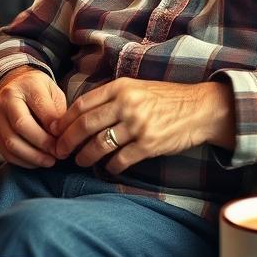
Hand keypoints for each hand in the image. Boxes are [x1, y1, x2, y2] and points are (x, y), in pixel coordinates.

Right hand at [0, 68, 66, 168]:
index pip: (40, 107)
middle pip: (21, 125)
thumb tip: (59, 135)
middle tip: (58, 153)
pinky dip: (23, 161)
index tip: (65, 138)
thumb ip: (57, 112)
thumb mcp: (54, 93)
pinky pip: (6, 152)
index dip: (54, 127)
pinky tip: (36, 161)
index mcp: (27, 85)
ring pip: (11, 142)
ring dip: (33, 156)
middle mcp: (7, 99)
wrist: (15, 87)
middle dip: (43, 143)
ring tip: (49, 161)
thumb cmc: (39, 92)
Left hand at [51, 79, 234, 173]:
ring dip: (85, 156)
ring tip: (79, 161)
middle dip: (67, 141)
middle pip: (85, 125)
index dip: (65, 120)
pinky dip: (111, 166)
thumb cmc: (164, 98)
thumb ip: (110, 96)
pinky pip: (121, 159)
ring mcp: (138, 125)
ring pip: (99, 144)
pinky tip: (108, 168)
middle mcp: (126, 104)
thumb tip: (81, 112)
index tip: (56, 130)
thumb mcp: (135, 87)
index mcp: (120, 87)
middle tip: (59, 151)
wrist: (199, 108)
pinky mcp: (149, 144)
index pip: (82, 104)